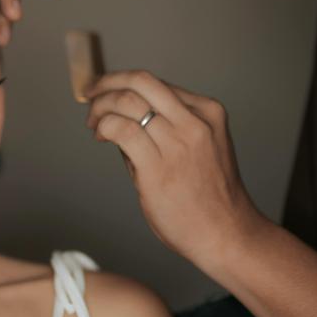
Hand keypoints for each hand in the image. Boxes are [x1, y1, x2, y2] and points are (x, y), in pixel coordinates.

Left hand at [84, 71, 264, 263]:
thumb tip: (121, 116)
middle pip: (141, 82)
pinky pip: (122, 131)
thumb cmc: (209, 196)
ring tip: (94, 124)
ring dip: (100, 108)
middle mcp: (195, 122)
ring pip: (127, 103)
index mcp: (207, 112)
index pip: (155, 83)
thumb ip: (164, 128)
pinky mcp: (159, 167)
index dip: (121, 82)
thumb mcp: (199, 147)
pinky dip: (104, 127)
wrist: (226, 234)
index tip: (102, 89)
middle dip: (107, 83)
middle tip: (89, 94)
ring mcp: (178, 144)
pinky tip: (101, 137)